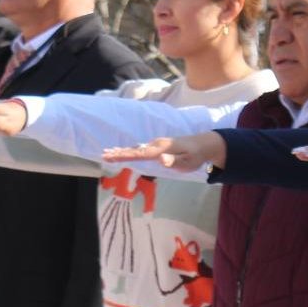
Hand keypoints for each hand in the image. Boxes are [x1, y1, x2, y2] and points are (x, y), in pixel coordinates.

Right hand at [100, 132, 227, 171]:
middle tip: (103, 155)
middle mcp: (156, 144)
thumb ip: (173, 161)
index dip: (124, 155)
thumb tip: (160, 160)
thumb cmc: (196, 156)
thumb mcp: (187, 162)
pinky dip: (130, 150)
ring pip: (136, 148)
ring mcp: (157, 144)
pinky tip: (124, 151)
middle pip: (134, 150)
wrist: (204, 144)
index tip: (110, 156)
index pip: (139, 154)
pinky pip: (141, 149)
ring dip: (122, 151)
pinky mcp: (158, 146)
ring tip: (108, 153)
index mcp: (160, 149)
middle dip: (119, 152)